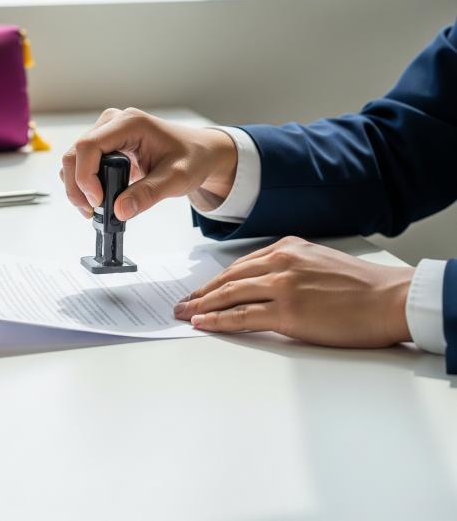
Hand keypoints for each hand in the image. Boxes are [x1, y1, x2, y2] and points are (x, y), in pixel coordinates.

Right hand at [60, 108, 237, 219]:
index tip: (98, 202)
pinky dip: (83, 184)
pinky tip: (97, 200)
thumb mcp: (177, 178)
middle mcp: (113, 123)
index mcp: (130, 123)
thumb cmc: (192, 158)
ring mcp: (107, 132)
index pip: (89, 146)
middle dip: (77, 186)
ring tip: (95, 209)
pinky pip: (82, 164)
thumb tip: (119, 211)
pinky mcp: (105, 145)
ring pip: (74, 159)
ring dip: (77, 187)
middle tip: (91, 212)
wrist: (200, 153)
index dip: (85, 176)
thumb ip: (148, 194)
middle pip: (75, 153)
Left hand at [174, 237, 413, 347]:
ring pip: (229, 295)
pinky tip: (203, 323)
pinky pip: (242, 316)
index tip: (200, 290)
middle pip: (228, 279)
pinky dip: (218, 320)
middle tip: (182, 303)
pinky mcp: (287, 312)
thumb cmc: (361, 285)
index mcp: (287, 248)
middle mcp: (280, 262)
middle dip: (201, 292)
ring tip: (184, 314)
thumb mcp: (318, 261)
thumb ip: (289, 267)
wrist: (390, 298)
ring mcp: (282, 286)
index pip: (239, 265)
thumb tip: (263, 284)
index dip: (215, 280)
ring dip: (202, 305)